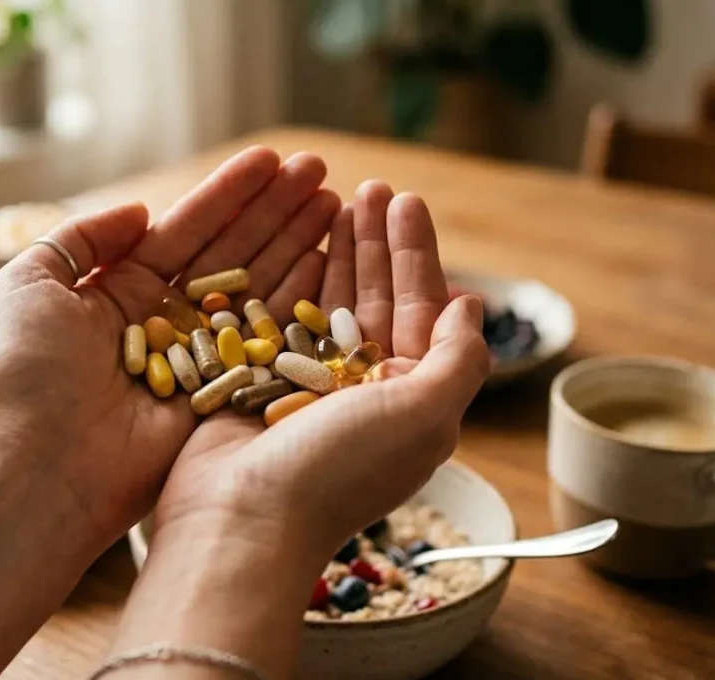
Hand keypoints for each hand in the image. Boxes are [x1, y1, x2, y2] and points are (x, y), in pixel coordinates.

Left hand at [0, 147, 339, 547]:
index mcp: (122, 290)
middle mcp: (168, 320)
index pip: (188, 229)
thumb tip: (143, 211)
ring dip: (298, 243)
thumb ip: (82, 237)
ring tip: (338, 201)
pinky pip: (269, 339)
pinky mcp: (226, 395)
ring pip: (259, 288)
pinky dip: (302, 298)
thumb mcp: (31, 282)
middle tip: (320, 170)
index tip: (271, 159)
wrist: (43, 461)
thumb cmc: (29, 372)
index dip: (230, 193)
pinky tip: (332, 259)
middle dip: (276, 210)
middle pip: (234, 251)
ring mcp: (201, 357)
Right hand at [155, 180, 490, 556]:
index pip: (420, 310)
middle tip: (370, 187)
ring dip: (335, 252)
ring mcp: (307, 387)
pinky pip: (279, 318)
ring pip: (327, 303)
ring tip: (332, 198)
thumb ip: (459, 359)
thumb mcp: (427, 414)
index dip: (416, 254)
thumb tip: (472, 306)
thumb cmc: (340, 470)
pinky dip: (288, 278)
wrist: (242, 519)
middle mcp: (361, 391)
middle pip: (375, 298)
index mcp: (408, 399)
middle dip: (375, 242)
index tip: (406, 201)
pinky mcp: (259, 383)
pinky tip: (292, 243)